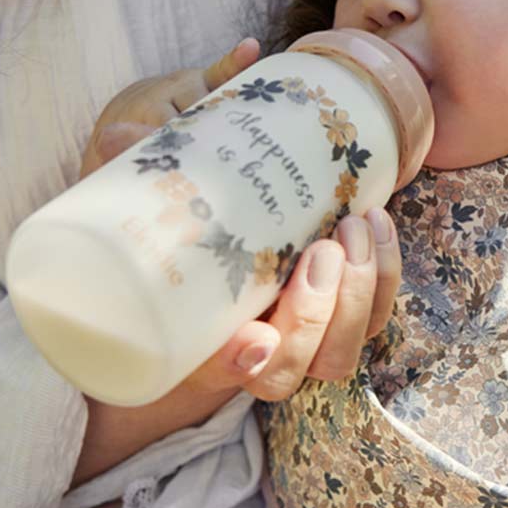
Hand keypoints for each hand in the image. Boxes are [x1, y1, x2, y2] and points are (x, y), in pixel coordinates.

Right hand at [72, 41, 403, 482]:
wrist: (243, 233)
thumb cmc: (198, 233)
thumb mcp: (166, 210)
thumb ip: (148, 183)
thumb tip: (121, 135)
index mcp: (205, 343)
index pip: (224, 372)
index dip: (243, 362)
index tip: (254, 338)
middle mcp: (264, 355)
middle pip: (304, 367)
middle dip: (319, 314)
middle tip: (322, 250)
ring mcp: (312, 340)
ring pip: (345, 350)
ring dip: (361, 290)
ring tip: (354, 227)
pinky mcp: (349, 317)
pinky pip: (379, 312)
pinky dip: (385, 270)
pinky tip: (376, 222)